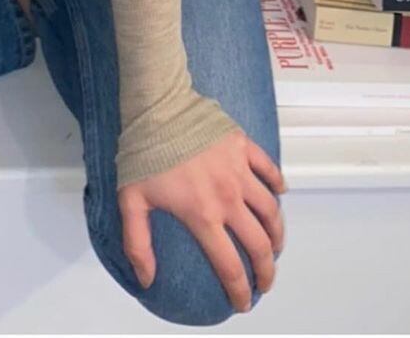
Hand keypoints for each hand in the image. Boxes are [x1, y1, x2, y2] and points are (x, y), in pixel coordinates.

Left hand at [117, 128, 285, 311]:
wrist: (159, 106)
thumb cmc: (143, 151)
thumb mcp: (131, 200)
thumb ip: (138, 243)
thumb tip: (147, 279)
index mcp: (203, 214)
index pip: (230, 265)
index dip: (240, 290)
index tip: (243, 302)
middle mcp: (228, 197)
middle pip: (260, 244)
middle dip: (267, 270)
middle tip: (265, 281)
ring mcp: (239, 171)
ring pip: (271, 211)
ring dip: (277, 233)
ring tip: (274, 245)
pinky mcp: (243, 146)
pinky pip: (269, 169)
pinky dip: (278, 183)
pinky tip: (278, 193)